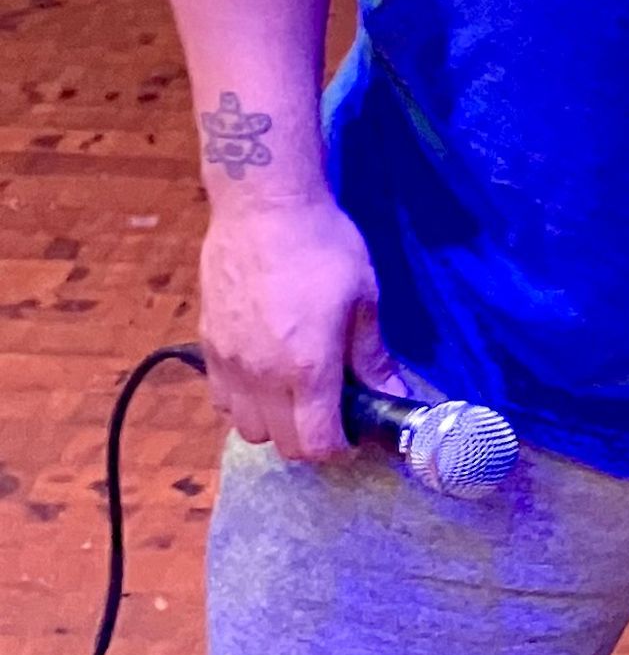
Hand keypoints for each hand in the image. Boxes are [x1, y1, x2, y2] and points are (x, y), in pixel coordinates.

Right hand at [199, 191, 400, 462]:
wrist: (263, 206)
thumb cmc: (323, 246)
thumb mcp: (363, 298)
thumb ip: (373, 356)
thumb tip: (395, 393)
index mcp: (307, 367)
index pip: (316, 444)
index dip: (338, 448)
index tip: (352, 432)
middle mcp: (262, 375)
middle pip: (281, 444)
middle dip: (310, 440)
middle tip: (329, 413)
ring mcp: (229, 362)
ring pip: (246, 427)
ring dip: (273, 423)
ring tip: (294, 395)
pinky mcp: (208, 344)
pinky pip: (220, 399)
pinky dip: (242, 403)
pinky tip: (262, 377)